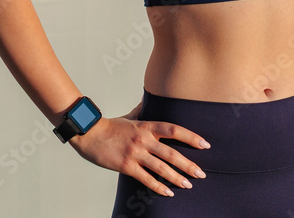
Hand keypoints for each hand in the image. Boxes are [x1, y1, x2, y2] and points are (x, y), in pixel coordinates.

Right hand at [69, 108, 210, 196]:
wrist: (89, 134)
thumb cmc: (110, 126)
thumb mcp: (130, 116)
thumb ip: (142, 110)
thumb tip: (150, 101)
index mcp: (147, 126)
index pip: (174, 130)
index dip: (191, 137)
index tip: (205, 144)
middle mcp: (144, 139)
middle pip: (171, 152)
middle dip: (188, 164)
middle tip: (202, 173)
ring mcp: (135, 153)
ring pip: (161, 167)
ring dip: (177, 178)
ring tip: (189, 184)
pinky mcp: (126, 166)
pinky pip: (146, 179)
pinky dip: (158, 187)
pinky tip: (168, 192)